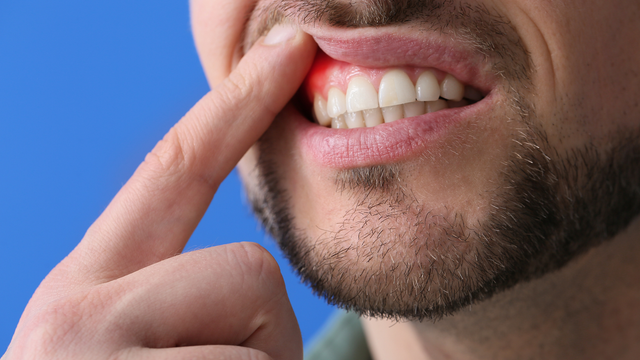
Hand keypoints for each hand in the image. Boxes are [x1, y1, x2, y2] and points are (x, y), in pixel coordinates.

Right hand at [3, 25, 316, 358]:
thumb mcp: (133, 350)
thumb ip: (176, 295)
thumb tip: (249, 274)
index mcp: (84, 289)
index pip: (174, 170)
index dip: (240, 104)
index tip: (290, 49)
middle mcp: (72, 313)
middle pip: (249, 266)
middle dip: (264, 330)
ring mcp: (93, 359)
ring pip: (266, 322)